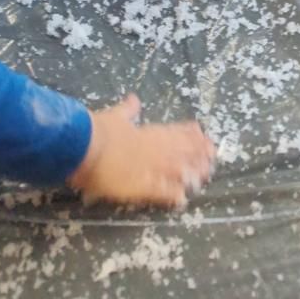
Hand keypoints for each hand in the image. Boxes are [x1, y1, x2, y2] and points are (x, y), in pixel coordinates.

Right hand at [68, 95, 214, 207]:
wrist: (86, 147)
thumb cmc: (100, 129)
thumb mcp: (115, 115)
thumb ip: (127, 109)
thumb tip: (134, 100)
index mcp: (149, 133)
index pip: (175, 133)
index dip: (190, 135)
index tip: (203, 136)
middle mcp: (155, 150)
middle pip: (182, 152)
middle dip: (198, 154)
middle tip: (213, 156)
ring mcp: (152, 169)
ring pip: (178, 171)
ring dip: (192, 173)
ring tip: (205, 175)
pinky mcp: (143, 187)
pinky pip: (162, 192)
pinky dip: (172, 195)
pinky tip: (182, 199)